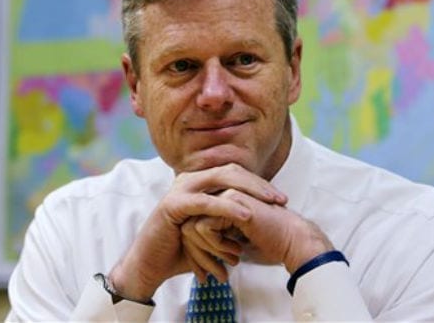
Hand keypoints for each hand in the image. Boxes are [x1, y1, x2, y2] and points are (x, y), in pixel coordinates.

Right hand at [109, 163, 286, 301]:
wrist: (151, 264)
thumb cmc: (183, 247)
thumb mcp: (211, 227)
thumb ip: (228, 215)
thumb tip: (258, 213)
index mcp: (199, 181)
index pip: (234, 172)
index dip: (258, 182)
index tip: (280, 198)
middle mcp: (190, 179)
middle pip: (231, 170)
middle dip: (259, 184)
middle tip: (281, 199)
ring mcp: (180, 189)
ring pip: (220, 179)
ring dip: (249, 190)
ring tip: (270, 203)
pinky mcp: (173, 205)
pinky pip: (205, 202)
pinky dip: (227, 206)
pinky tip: (246, 214)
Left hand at [181, 189, 332, 281]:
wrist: (293, 241)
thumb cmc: (268, 243)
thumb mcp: (233, 241)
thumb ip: (212, 239)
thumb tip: (190, 249)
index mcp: (220, 202)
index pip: (191, 224)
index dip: (196, 252)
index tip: (205, 274)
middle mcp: (220, 193)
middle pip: (187, 225)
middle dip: (196, 255)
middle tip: (212, 274)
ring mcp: (225, 193)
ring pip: (191, 226)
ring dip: (207, 252)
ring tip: (230, 260)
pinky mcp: (230, 200)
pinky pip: (202, 227)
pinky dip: (215, 246)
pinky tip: (235, 250)